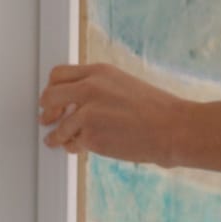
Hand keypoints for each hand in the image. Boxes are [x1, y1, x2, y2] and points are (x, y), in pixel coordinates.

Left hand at [38, 63, 192, 166]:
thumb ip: (99, 88)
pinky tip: (78, 149)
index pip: (58, 75)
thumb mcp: (125, 85)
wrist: (173, 128)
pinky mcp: (90, 136)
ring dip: (56, 135)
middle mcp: (89, 88)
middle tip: (47, 118)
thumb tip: (78, 100)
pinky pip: (72, 143)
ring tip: (58, 140)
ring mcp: (88, 113)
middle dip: (46, 110)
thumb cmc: (158, 110)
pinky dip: (74, 147)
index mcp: (99, 72)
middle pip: (50, 97)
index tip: (54, 98)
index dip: (52, 88)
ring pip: (59, 126)